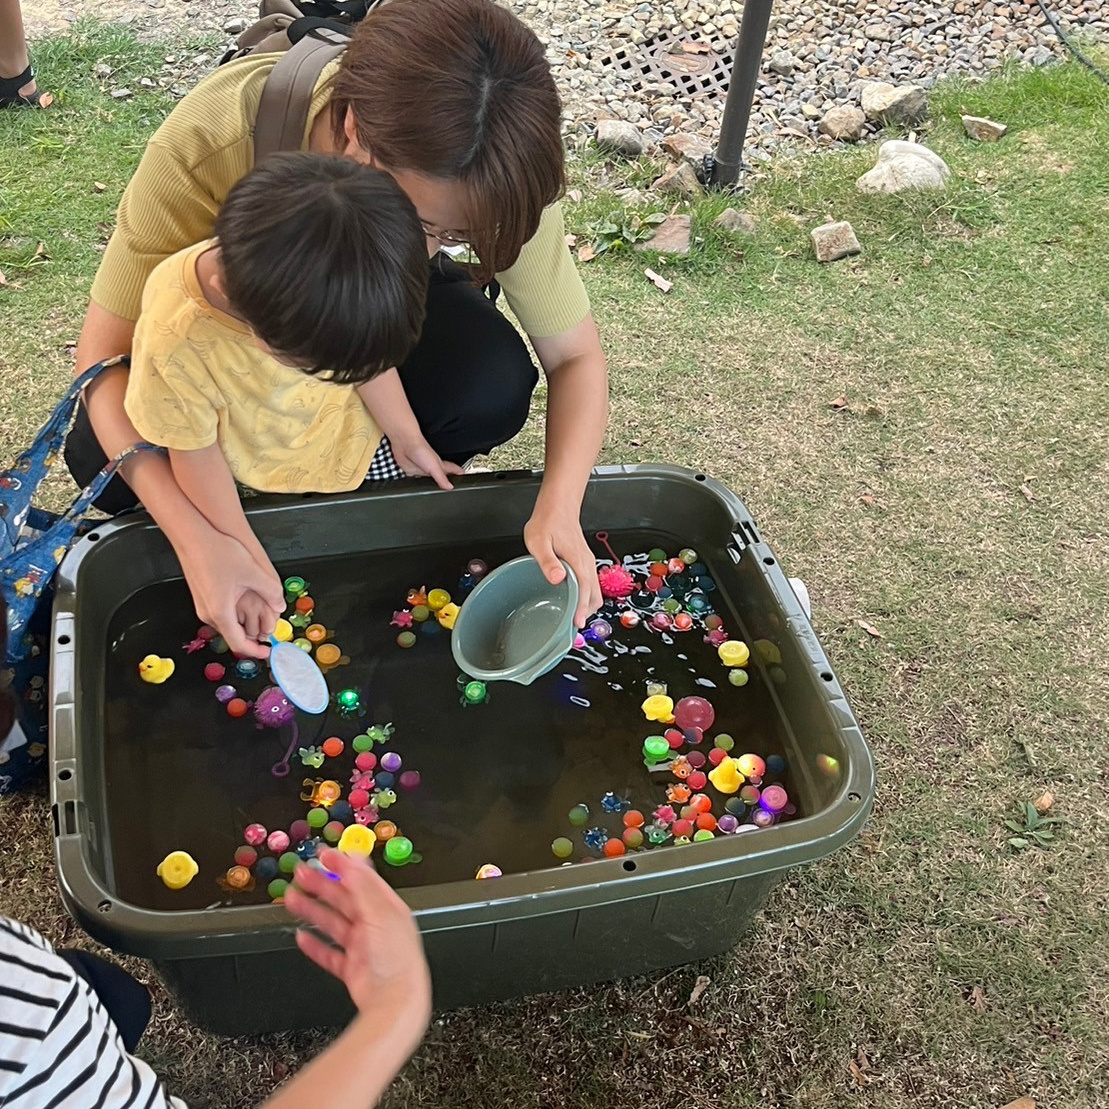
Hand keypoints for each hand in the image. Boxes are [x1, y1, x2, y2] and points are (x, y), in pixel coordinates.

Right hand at [178, 530, 284, 657]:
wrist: (192, 536)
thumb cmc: (216, 552)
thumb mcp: (252, 573)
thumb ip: (270, 591)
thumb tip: (280, 604)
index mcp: (221, 612)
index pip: (240, 644)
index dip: (256, 652)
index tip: (268, 652)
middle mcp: (208, 613)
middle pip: (233, 635)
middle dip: (253, 636)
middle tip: (269, 631)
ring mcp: (203, 605)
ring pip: (228, 623)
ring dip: (245, 623)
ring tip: (261, 614)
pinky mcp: (203, 596)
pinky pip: (222, 612)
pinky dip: (237, 613)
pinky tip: (247, 599)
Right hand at [284, 849, 430, 1041]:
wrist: (395, 1004)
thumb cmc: (396, 961)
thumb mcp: (380, 914)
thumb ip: (363, 886)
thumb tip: (351, 860)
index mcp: (386, 908)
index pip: (362, 879)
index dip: (342, 865)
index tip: (323, 854)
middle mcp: (375, 925)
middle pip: (344, 899)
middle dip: (322, 884)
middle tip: (300, 873)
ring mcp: (363, 947)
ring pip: (333, 923)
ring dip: (313, 910)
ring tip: (292, 898)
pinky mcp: (352, 969)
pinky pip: (330, 953)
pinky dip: (315, 945)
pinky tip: (302, 937)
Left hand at [388, 433, 464, 491]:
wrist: (404, 445)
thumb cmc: (420, 449)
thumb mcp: (435, 467)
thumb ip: (442, 478)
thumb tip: (450, 488)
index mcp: (440, 465)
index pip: (453, 470)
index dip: (459, 473)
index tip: (465, 476)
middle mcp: (432, 468)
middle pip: (442, 476)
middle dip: (448, 481)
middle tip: (453, 486)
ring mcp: (422, 471)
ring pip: (429, 480)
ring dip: (432, 484)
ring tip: (437, 489)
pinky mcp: (412, 472)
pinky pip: (416, 480)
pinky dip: (418, 484)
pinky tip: (418, 486)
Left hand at [523, 507, 601, 628]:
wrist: (558, 505)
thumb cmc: (548, 521)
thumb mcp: (539, 541)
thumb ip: (547, 561)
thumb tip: (557, 578)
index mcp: (577, 562)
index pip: (585, 592)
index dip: (581, 610)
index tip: (577, 625)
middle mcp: (586, 564)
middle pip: (594, 596)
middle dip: (586, 613)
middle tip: (571, 628)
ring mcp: (587, 563)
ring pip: (594, 591)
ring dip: (586, 606)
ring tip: (571, 619)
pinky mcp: (584, 561)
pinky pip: (590, 584)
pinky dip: (585, 597)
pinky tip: (572, 601)